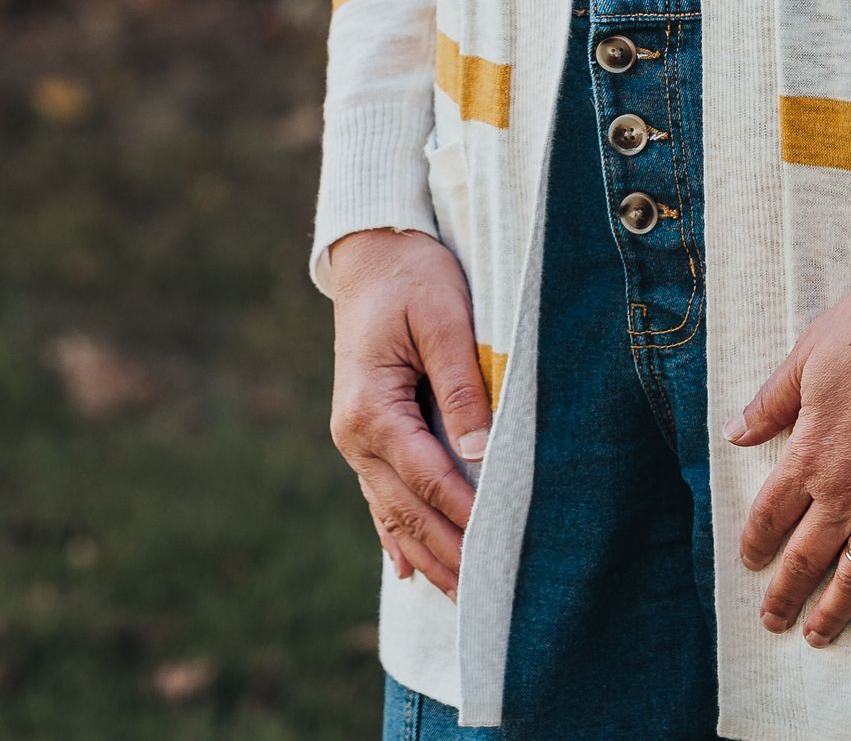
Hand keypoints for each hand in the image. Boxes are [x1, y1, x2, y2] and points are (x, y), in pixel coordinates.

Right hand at [328, 227, 492, 598]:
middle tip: (484, 597)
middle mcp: (354, 434)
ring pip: (391, 511)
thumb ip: (461, 384)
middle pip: (406, 507)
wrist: (371, 252)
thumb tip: (478, 451)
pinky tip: (405, 569)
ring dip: (425, 554)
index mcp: (370, 408)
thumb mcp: (443, 318)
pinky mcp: (365, 431)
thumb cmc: (412, 275)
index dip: (461, 511)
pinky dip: (395, 534)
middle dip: (446, 552)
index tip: (496, 543)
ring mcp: (354, 438)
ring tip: (458, 598)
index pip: (425, 475)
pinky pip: (380, 495)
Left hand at [728, 279, 850, 645]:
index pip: (772, 514)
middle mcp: (849, 491)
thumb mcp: (808, 354)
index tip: (751, 562)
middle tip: (772, 621)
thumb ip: (770, 402)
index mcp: (812, 453)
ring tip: (818, 636)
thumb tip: (732, 434)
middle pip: (807, 556)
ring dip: (836, 610)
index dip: (757, 543)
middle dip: (785, 594)